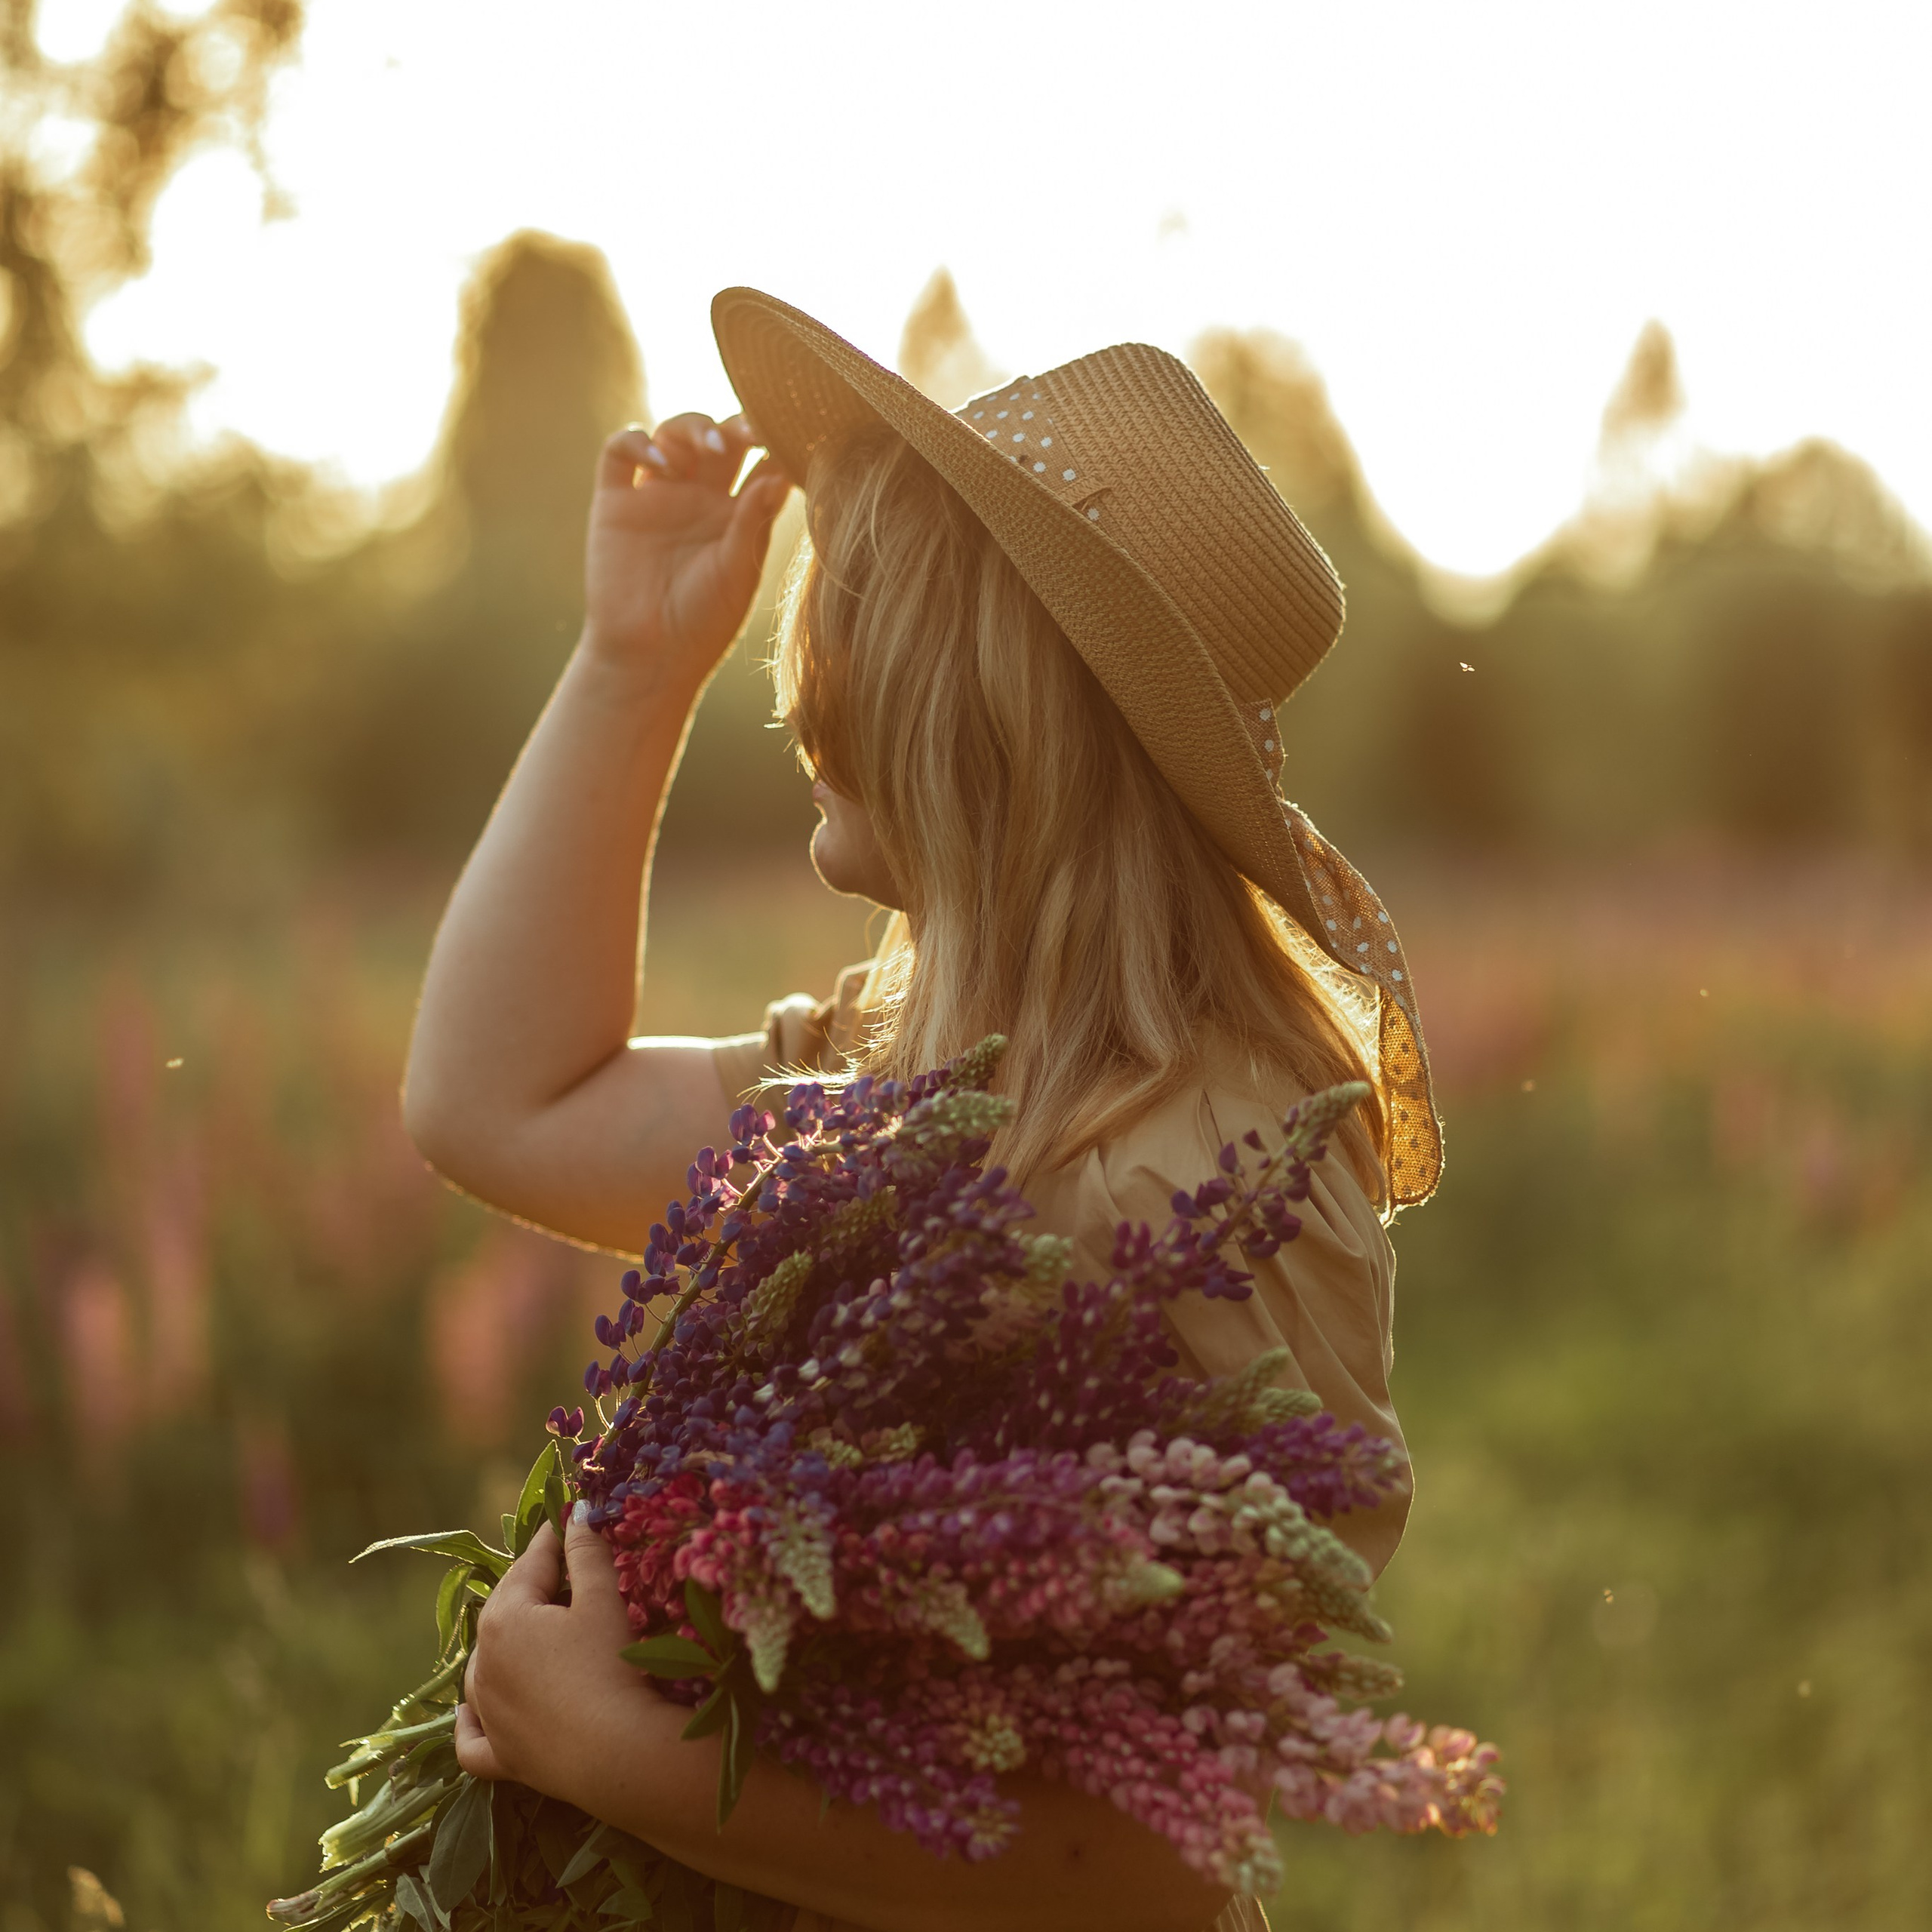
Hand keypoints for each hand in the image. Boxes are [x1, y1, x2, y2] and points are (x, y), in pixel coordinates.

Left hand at [455, 1511, 655, 1791]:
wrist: (618, 1753)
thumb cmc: (611, 1666)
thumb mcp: (602, 1600)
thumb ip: (586, 1551)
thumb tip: (575, 1512)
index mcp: (503, 1619)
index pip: (531, 1562)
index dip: (555, 1536)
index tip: (571, 1516)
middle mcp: (482, 1665)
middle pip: (505, 1608)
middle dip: (533, 1584)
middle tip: (566, 1565)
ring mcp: (487, 1714)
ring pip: (483, 1667)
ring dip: (505, 1644)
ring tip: (533, 1628)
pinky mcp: (500, 1756)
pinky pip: (472, 1736)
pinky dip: (470, 1721)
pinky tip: (471, 1712)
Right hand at [582, 413, 791, 691]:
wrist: (649, 658)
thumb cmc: (703, 623)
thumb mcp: (737, 573)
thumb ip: (753, 523)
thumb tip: (780, 474)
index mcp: (736, 514)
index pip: (758, 462)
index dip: (773, 443)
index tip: (791, 437)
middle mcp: (698, 498)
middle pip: (718, 439)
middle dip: (734, 426)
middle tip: (751, 432)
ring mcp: (656, 496)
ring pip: (672, 434)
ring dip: (692, 427)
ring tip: (710, 448)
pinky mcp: (616, 502)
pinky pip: (619, 452)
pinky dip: (637, 442)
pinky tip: (660, 462)